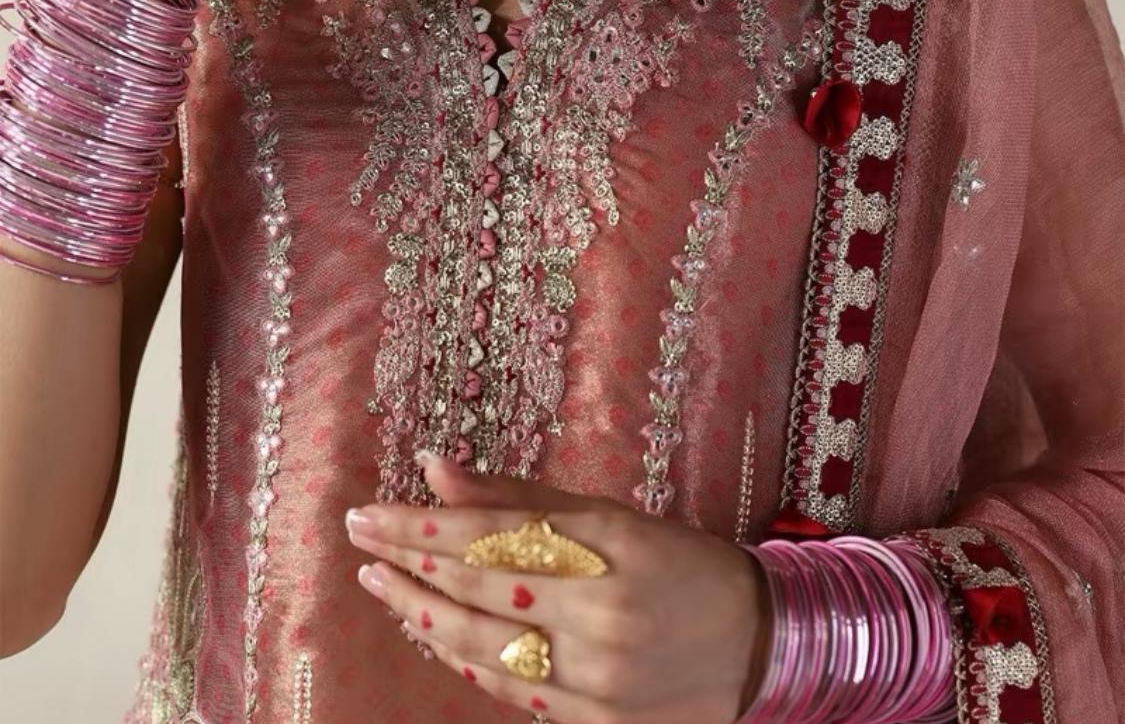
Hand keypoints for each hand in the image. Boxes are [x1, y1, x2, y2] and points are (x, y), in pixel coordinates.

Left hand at [346, 454, 770, 723]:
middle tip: (360, 539)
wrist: (757, 643)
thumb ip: (517, 498)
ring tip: (381, 583)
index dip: (419, 526)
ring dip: (421, 614)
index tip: (368, 513)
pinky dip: (464, 659)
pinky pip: (511, 689)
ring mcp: (597, 680)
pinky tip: (431, 631)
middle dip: (406, 562)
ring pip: (481, 647)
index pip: (488, 535)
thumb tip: (436, 468)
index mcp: (607, 548)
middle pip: (476, 588)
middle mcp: (598, 615)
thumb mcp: (609, 515)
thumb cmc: (679, 562)